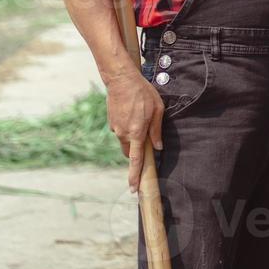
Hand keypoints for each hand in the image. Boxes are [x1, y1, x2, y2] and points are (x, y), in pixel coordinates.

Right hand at [104, 68, 163, 192]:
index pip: (135, 160)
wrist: (121, 79)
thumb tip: (158, 147)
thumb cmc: (143, 93)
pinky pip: (121, 131)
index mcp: (136, 133)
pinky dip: (127, 128)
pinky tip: (132, 112)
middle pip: (130, 152)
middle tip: (146, 139)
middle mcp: (123, 134)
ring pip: (125, 141)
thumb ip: (156, 130)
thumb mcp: (157, 110)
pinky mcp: (111, 123)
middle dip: (136, 151)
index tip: (133, 189)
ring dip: (133, 137)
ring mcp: (115, 129)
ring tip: (140, 116)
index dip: (135, 175)